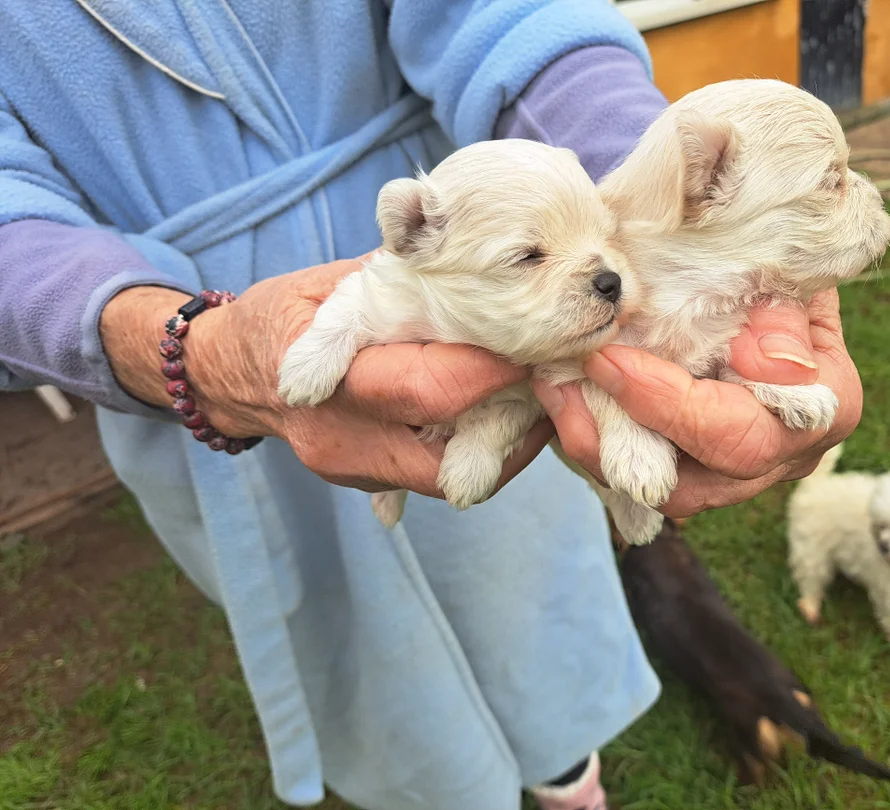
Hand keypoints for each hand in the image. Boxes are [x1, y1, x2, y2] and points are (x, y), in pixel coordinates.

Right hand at [100, 256, 551, 495]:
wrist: (227, 375)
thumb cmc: (281, 316)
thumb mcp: (329, 285)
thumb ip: (399, 285)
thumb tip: (479, 273)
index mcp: (325, 377)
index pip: (429, 385)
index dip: (494, 368)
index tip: (540, 342)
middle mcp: (341, 440)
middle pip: (452, 449)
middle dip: (515, 415)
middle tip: (555, 377)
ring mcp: (355, 471)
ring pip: (454, 475)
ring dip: (505, 441)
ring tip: (536, 395)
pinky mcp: (370, 484)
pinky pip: (440, 475)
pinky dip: (477, 448)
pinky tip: (498, 413)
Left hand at [533, 290, 860, 517]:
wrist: (770, 281)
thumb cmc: (778, 269)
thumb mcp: (788, 273)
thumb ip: (783, 314)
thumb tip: (773, 366)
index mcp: (826, 407)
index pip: (744, 430)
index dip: (672, 404)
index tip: (611, 360)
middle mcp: (783, 457)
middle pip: (696, 486)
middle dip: (619, 436)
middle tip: (565, 381)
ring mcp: (737, 475)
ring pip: (658, 494)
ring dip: (596, 448)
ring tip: (553, 390)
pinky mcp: (696, 471)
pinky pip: (639, 476)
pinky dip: (597, 441)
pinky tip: (564, 397)